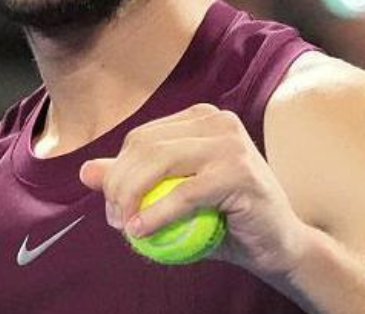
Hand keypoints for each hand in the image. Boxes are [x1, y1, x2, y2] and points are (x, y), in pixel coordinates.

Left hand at [79, 103, 314, 281]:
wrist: (278, 245)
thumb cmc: (224, 219)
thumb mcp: (171, 195)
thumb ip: (133, 180)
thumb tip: (85, 172)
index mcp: (200, 118)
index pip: (141, 138)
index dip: (117, 171)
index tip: (112, 205)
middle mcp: (217, 121)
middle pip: (144, 146)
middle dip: (119, 185)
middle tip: (115, 218)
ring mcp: (231, 143)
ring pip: (158, 163)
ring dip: (132, 197)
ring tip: (126, 225)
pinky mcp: (240, 172)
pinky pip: (183, 193)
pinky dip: (156, 214)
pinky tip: (141, 230)